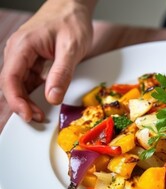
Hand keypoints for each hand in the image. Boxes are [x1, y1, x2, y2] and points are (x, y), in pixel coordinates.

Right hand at [0, 0, 96, 121]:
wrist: (73, 6)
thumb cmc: (71, 21)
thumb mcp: (71, 48)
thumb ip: (61, 73)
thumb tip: (52, 98)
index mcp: (22, 46)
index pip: (10, 78)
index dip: (16, 100)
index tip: (28, 115)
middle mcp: (18, 50)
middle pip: (11, 83)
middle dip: (21, 104)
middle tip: (37, 118)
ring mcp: (23, 54)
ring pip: (19, 82)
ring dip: (27, 99)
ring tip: (40, 112)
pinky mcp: (32, 57)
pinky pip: (28, 77)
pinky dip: (34, 90)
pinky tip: (44, 98)